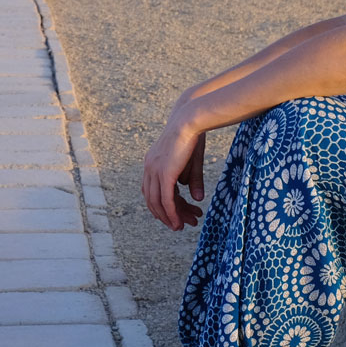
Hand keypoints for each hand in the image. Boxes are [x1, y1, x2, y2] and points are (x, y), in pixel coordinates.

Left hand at [143, 107, 206, 230]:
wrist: (191, 119)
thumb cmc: (194, 135)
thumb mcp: (193, 162)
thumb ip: (192, 180)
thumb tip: (196, 198)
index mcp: (152, 163)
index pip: (153, 190)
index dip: (164, 205)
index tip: (178, 214)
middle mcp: (149, 168)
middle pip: (154, 199)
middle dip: (168, 214)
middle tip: (182, 225)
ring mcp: (154, 171)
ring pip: (158, 203)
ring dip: (170, 217)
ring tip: (181, 227)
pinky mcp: (164, 173)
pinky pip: (166, 200)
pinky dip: (172, 214)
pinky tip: (179, 223)